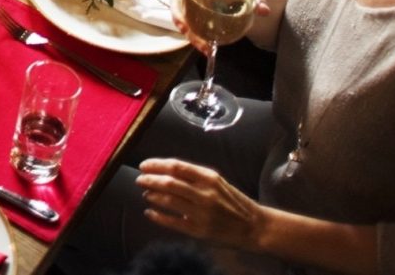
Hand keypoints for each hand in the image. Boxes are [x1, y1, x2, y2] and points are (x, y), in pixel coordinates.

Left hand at [136, 158, 267, 250]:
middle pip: (169, 183)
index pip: (176, 166)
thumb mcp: (216, 181)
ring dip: (153, 196)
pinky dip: (158, 216)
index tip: (144, 165)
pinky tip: (149, 212)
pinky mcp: (200, 231)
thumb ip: (193, 175)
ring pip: (169, 201)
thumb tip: (164, 169)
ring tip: (146, 194)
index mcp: (209, 178)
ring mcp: (202, 214)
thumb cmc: (232, 201)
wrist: (254, 227)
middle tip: (140, 180)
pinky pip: (172, 222)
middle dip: (150, 180)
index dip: (156, 165)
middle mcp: (205, 194)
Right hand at [170, 0, 269, 55]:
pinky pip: (191, 27)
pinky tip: (206, 48)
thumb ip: (257, 0)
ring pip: (182, 16)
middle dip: (178, 16)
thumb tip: (264, 10)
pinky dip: (196, 39)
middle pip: (178, 0)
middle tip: (184, 28)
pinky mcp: (197, 17)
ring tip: (199, 44)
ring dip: (187, 32)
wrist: (246, 2)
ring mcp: (193, 4)